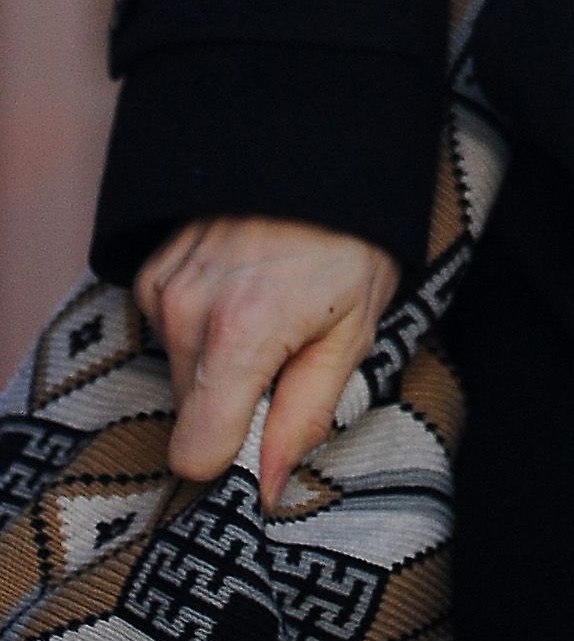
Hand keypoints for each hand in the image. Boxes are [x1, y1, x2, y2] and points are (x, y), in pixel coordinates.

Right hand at [136, 218, 398, 509]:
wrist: (326, 151)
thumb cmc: (353, 243)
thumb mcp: (351, 334)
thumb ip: (304, 417)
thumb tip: (266, 489)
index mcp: (240, 335)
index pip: (194, 453)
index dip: (232, 458)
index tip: (265, 434)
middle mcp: (188, 311)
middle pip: (190, 415)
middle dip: (234, 403)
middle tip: (285, 355)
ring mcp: (164, 286)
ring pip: (180, 375)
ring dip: (218, 364)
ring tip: (268, 313)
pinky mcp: (153, 270)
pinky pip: (169, 333)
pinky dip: (201, 328)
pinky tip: (241, 292)